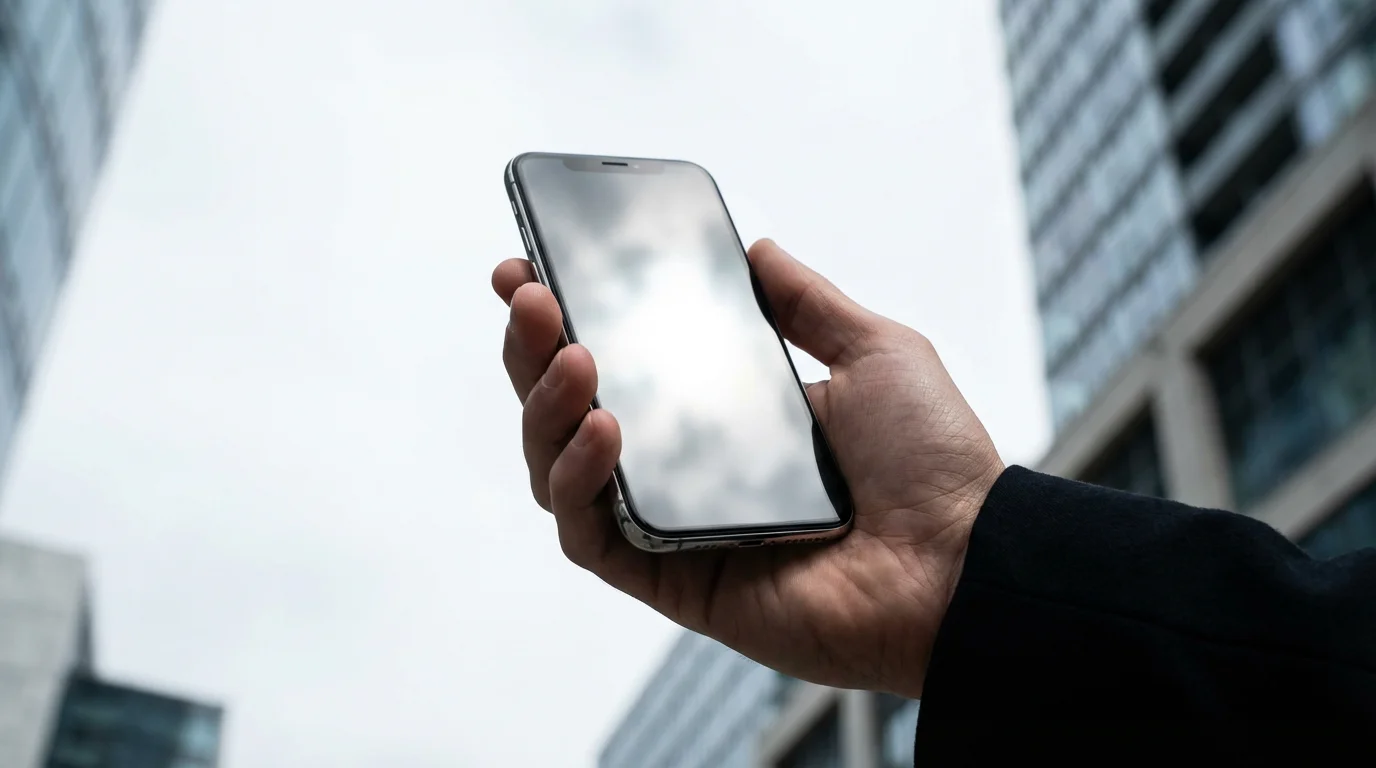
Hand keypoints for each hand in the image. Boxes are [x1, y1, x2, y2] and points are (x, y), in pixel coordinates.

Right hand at [492, 239, 1003, 697]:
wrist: (965, 561)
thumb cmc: (932, 463)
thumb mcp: (874, 352)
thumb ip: (806, 303)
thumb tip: (756, 249)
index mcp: (724, 414)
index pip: (622, 361)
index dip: (565, 316)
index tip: (532, 268)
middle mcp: (686, 467)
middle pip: (570, 410)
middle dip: (535, 349)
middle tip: (531, 297)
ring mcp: (671, 524)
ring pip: (560, 471)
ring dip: (546, 409)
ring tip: (570, 355)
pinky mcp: (670, 579)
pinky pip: (591, 535)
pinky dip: (579, 481)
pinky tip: (606, 429)